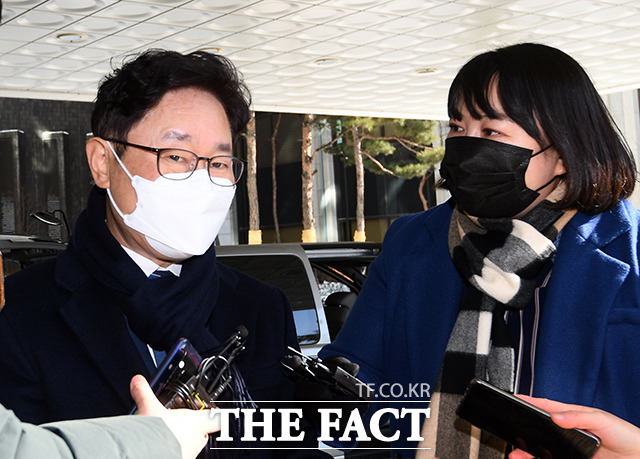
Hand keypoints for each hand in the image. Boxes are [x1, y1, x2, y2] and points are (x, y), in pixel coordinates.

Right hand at [130, 374, 220, 458]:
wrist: (147, 455)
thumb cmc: (157, 434)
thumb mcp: (149, 408)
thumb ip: (144, 392)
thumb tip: (138, 380)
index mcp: (196, 423)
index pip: (217, 419)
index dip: (218, 415)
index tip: (220, 414)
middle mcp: (197, 440)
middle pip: (202, 433)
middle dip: (193, 429)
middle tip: (179, 424)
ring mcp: (190, 454)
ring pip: (192, 446)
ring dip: (182, 441)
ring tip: (166, 436)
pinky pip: (181, 455)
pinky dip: (174, 452)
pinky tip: (161, 448)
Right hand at [508, 396, 639, 458]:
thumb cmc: (626, 436)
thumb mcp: (603, 420)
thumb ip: (579, 416)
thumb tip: (556, 415)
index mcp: (573, 417)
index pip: (546, 407)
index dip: (530, 403)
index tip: (516, 399)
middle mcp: (568, 434)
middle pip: (540, 432)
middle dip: (523, 432)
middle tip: (512, 432)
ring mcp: (569, 451)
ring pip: (543, 451)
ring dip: (528, 452)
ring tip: (517, 453)